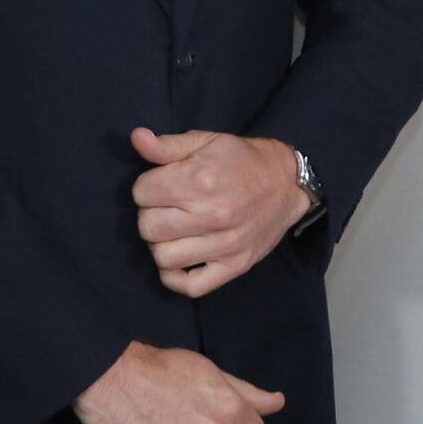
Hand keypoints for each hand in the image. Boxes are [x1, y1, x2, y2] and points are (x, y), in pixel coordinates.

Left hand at [129, 128, 312, 296]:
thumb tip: (136, 137)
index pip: (141, 193)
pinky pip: (192, 287)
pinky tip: (176, 260)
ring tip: (172, 231)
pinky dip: (175, 278)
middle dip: (150, 214)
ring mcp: (225, 244)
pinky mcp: (236, 265)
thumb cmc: (240, 160)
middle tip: (166, 208)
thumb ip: (165, 145)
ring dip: (160, 244)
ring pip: (163, 257)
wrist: (286, 182)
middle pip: (147, 227)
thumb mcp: (203, 141)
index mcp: (200, 180)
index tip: (161, 185)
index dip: (146, 187)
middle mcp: (212, 215)